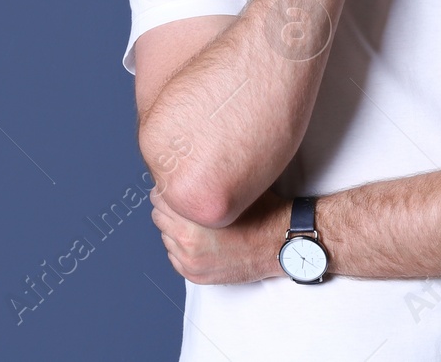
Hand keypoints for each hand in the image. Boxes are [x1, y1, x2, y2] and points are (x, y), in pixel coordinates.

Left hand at [151, 183, 287, 284]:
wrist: (282, 244)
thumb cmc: (263, 212)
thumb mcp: (235, 187)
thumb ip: (207, 179)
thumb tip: (188, 165)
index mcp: (192, 221)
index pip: (159, 198)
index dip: (169, 188)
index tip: (179, 184)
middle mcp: (187, 244)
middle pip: (158, 217)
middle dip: (170, 207)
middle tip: (187, 201)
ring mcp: (191, 262)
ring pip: (165, 237)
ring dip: (175, 228)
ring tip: (197, 221)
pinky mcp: (196, 275)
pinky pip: (174, 256)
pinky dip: (181, 247)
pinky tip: (200, 238)